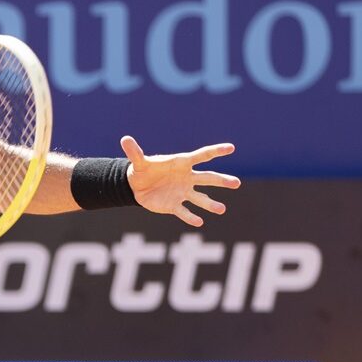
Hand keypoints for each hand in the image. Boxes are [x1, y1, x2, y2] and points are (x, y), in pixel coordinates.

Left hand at [121, 135, 240, 226]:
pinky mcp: (174, 205)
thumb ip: (134, 152)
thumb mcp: (138, 161)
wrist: (136, 186)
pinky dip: (190, 217)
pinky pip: (184, 212)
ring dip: (210, 204)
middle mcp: (187, 178)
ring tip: (221, 209)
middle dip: (222, 181)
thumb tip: (125, 139)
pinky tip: (198, 222)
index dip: (215, 151)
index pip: (202, 156)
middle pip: (207, 179)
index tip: (231, 147)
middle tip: (236, 183)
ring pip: (200, 198)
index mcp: (181, 163)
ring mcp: (182, 192)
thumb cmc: (142, 169)